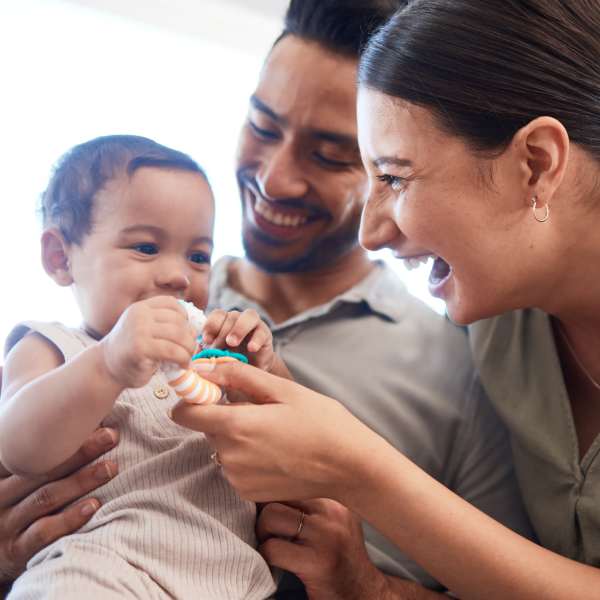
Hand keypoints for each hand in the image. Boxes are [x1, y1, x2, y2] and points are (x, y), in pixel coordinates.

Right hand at [0, 428, 117, 584]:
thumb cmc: (12, 506)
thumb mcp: (15, 479)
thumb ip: (38, 457)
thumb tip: (89, 424)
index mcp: (0, 474)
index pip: (29, 449)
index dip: (62, 434)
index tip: (95, 422)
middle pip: (41, 470)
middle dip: (80, 451)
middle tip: (111, 437)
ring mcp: (5, 524)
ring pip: (46, 498)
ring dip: (81, 481)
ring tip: (110, 468)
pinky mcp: (15, 551)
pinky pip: (43, 533)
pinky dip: (69, 519)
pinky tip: (93, 505)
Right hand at [100, 296, 196, 387]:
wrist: (106, 368)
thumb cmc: (132, 351)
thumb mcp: (145, 330)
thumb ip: (164, 324)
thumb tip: (195, 329)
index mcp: (141, 307)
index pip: (172, 304)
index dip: (184, 317)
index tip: (185, 333)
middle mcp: (140, 315)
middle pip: (178, 320)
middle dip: (189, 337)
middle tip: (190, 350)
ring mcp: (139, 330)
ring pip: (178, 335)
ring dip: (189, 349)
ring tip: (187, 359)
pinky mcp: (141, 347)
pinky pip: (172, 350)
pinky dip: (182, 359)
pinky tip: (182, 365)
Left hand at [170, 361, 386, 503]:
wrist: (348, 465)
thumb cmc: (320, 421)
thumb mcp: (281, 389)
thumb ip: (237, 376)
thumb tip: (203, 367)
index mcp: (235, 425)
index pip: (184, 413)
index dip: (193, 398)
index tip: (211, 391)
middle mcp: (229, 456)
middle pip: (206, 427)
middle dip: (223, 415)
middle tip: (260, 409)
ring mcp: (237, 478)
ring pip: (221, 447)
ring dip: (236, 436)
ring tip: (273, 431)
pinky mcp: (247, 493)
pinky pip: (234, 467)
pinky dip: (247, 457)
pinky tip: (275, 451)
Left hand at [201, 309, 275, 371]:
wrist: (252, 371)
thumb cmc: (230, 363)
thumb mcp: (215, 359)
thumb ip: (206, 356)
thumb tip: (195, 359)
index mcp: (223, 322)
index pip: (217, 315)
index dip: (210, 325)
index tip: (206, 340)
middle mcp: (238, 319)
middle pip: (230, 316)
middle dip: (222, 333)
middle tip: (218, 349)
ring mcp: (253, 325)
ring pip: (249, 316)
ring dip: (238, 329)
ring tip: (232, 343)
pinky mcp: (265, 334)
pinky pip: (262, 331)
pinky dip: (256, 339)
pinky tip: (251, 349)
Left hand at [258, 499, 388, 599]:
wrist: (364, 592)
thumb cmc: (341, 557)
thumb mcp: (334, 521)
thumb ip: (310, 504)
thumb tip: (270, 488)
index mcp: (335, 497)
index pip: (291, 479)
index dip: (273, 492)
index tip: (267, 506)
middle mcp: (332, 511)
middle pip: (279, 492)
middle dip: (264, 510)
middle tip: (267, 528)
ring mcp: (326, 535)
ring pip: (272, 516)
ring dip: (262, 531)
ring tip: (270, 542)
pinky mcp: (317, 561)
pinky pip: (273, 548)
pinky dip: (265, 555)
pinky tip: (275, 562)